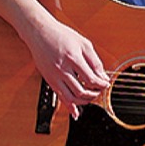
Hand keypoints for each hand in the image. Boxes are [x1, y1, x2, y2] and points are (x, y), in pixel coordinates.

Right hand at [0, 0, 107, 119]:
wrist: (39, 32)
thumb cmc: (61, 35)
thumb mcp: (84, 43)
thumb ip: (95, 61)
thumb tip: (103, 77)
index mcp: (73, 58)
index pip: (90, 79)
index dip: (101, 84)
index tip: (105, 84)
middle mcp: (61, 69)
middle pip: (81, 91)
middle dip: (94, 94)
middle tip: (99, 91)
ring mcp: (53, 76)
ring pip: (70, 98)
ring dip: (83, 101)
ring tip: (90, 97)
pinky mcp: (48, 80)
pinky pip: (59, 97)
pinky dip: (69, 106)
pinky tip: (75, 112)